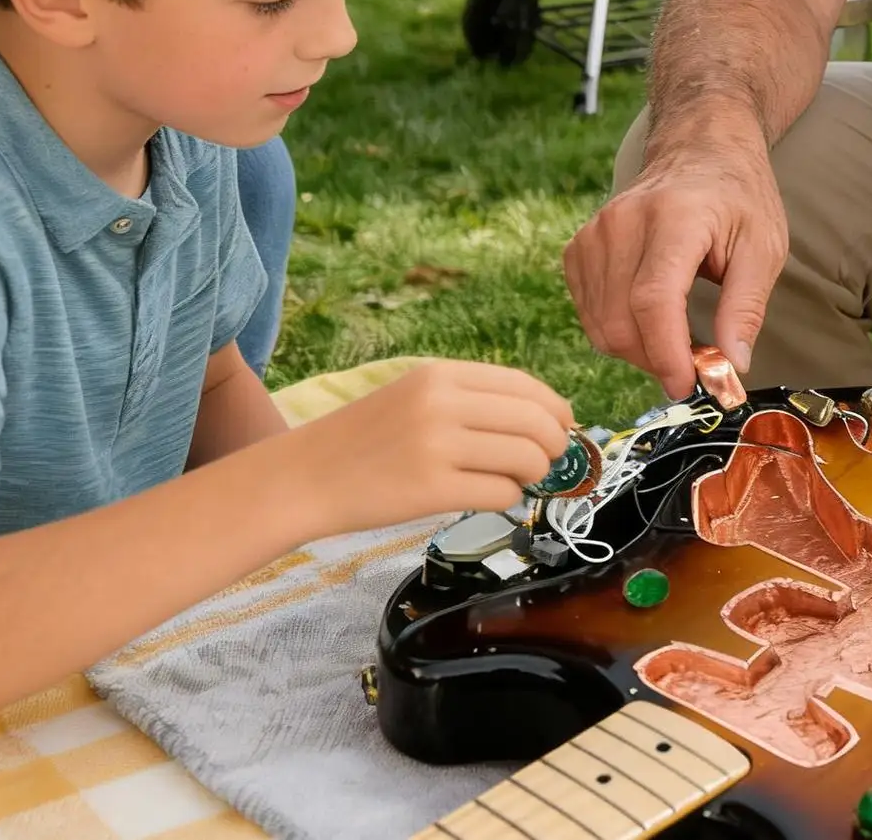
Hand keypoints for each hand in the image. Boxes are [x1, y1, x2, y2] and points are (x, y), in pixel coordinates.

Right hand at [283, 360, 574, 536]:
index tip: (564, 425)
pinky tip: (494, 496)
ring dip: (535, 472)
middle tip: (550, 460)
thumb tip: (542, 417)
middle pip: (534, 420)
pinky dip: (509, 497)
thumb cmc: (365, 438)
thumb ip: (470, 399)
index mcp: (441, 374)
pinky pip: (500, 492)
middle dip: (555, 443)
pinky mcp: (431, 490)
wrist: (306, 476)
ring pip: (525, 457)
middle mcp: (442, 403)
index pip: (524, 384)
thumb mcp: (415, 394)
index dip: (554, 407)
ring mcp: (437, 446)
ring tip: (520, 479)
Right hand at [563, 122, 788, 397]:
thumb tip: (732, 366)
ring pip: (600, 324)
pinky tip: (648, 320)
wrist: (699, 151)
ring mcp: (595, 233)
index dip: (666, 353)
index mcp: (674, 218)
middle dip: (657, 360)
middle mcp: (623, 222)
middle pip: (621, 320)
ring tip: (677, 339)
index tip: (688, 385)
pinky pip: (588, 311)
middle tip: (697, 364)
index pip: (653, 300)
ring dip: (638, 350)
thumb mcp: (763, 247)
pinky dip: (616, 330)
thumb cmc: (737, 197)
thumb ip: (746, 307)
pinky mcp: (580, 246)